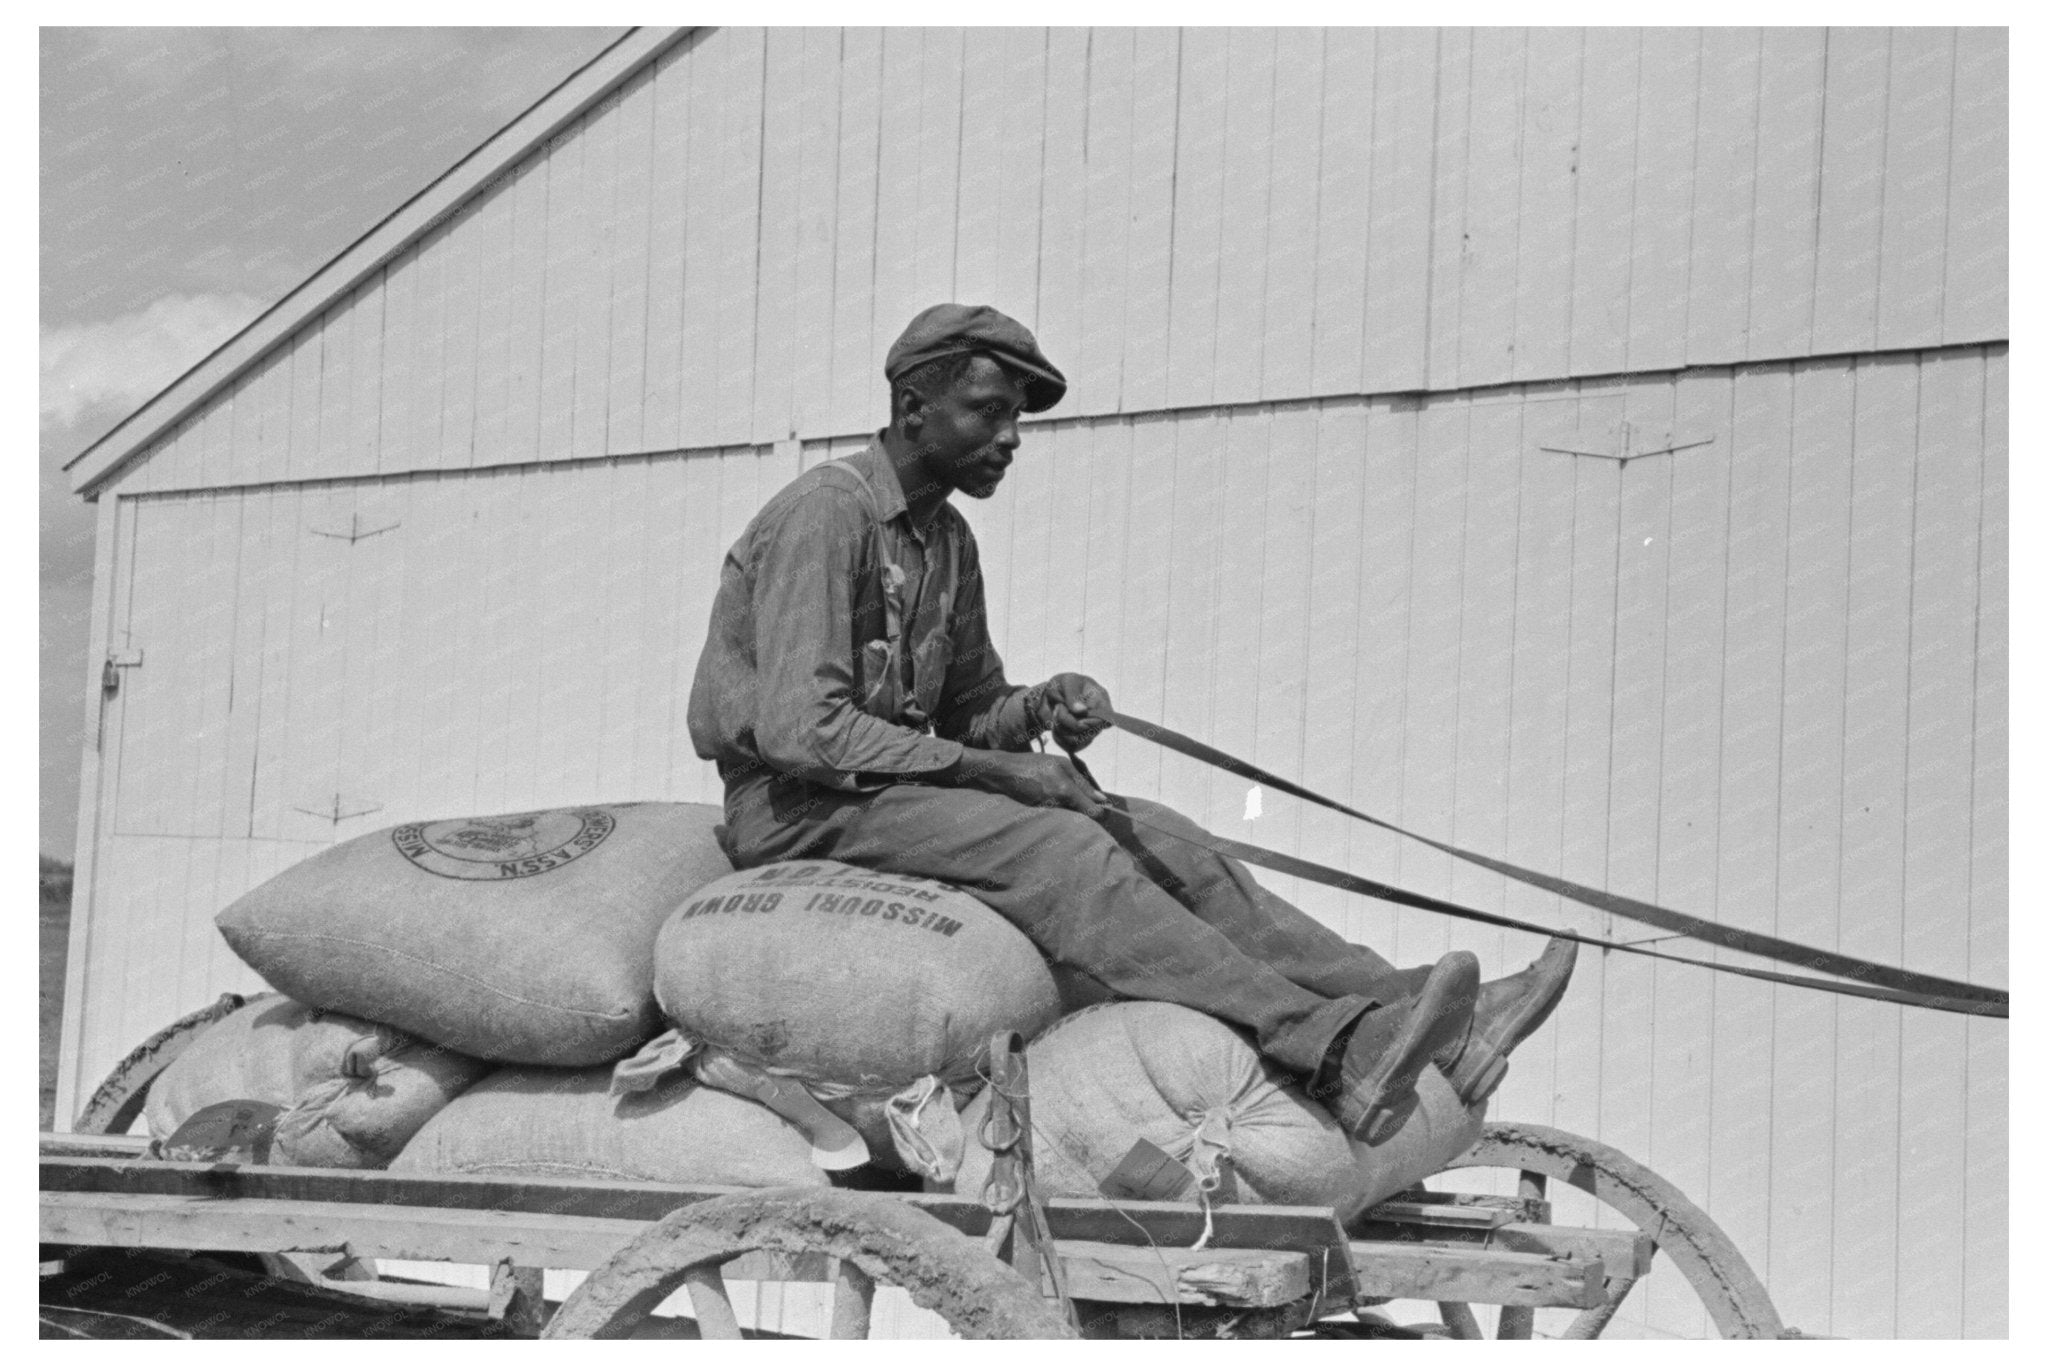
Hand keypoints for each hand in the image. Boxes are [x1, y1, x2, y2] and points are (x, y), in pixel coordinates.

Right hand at [952, 749, 1107, 816]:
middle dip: (1091, 814)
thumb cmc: (1033, 764)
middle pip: (1086, 821)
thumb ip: (1083, 782)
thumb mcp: (1061, 764)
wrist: (1003, 773)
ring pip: (1074, 821)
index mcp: (1066, 791)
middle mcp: (1058, 805)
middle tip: (1088, 803)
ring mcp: (1049, 813)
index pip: (1096, 814)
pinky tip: (1057, 802)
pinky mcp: (1042, 817)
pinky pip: (1061, 819)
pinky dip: (1064, 814)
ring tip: (1069, 799)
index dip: (1103, 813)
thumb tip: (1102, 799)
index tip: (1102, 806)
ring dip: (1077, 813)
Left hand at [1042, 673, 1113, 752]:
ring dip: (1061, 730)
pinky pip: (1071, 748)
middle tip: (1057, 709)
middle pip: (1089, 733)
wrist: (1050, 697)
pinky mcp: (1080, 740)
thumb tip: (1082, 710)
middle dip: (1068, 722)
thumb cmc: (1062, 685)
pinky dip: (1059, 738)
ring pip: (1078, 742)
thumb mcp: (1065, 683)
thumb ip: (1073, 695)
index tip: (1073, 712)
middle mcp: (1098, 717)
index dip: (1089, 721)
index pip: (1105, 719)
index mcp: (1100, 700)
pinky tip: (1055, 726)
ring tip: (1055, 716)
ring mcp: (1090, 730)